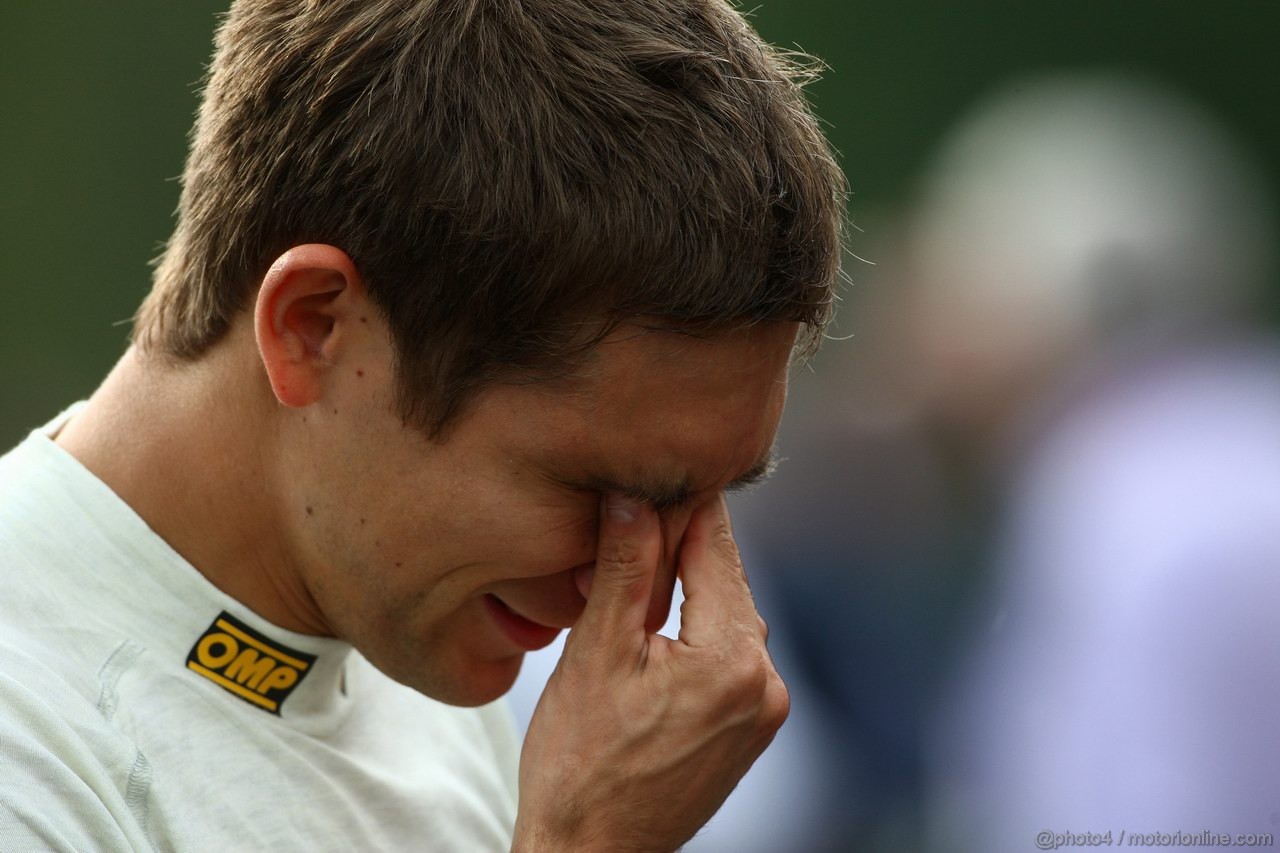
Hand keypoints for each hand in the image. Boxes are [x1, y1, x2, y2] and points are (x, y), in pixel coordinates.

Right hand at [512, 493, 788, 852]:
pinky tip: (654, 624)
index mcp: (731, 659)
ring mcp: (764, 711)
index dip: (680, 503)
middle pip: (724, 579)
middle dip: (678, 546)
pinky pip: (729, 654)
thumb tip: (631, 497)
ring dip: (684, 588)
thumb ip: (623, 569)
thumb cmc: (580, 765)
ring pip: (726, 615)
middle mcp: (764, 683)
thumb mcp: (594, 654)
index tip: (654, 469)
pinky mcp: (751, 730)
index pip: (714, 546)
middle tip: (631, 512)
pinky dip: (696, 629)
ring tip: (631, 570)